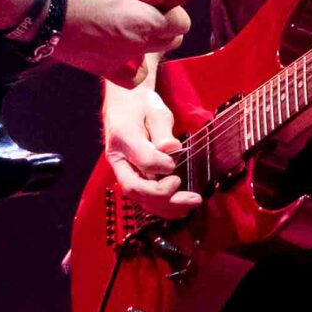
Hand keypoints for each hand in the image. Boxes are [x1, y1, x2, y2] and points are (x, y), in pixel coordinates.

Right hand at [56, 0, 189, 83]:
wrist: (44, 11)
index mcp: (143, 21)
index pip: (181, 24)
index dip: (176, 12)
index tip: (164, 2)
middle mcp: (136, 45)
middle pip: (171, 42)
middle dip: (167, 27)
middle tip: (151, 11)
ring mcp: (120, 60)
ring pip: (152, 57)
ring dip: (151, 44)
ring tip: (136, 29)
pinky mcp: (103, 69)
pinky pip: (132, 78)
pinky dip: (134, 68)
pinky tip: (126, 53)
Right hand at [102, 79, 199, 217]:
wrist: (125, 102)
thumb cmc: (141, 103)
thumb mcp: (154, 109)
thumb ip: (162, 129)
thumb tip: (171, 148)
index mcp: (122, 137)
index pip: (143, 160)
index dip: (163, 164)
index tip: (177, 157)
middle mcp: (118, 158)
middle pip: (136, 188)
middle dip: (165, 196)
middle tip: (193, 197)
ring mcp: (122, 170)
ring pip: (139, 198)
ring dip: (166, 206)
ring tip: (191, 205)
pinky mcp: (130, 176)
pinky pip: (143, 197)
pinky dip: (161, 206)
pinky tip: (179, 210)